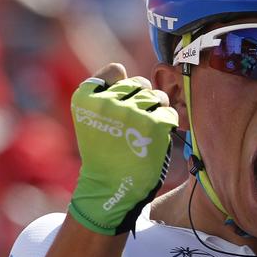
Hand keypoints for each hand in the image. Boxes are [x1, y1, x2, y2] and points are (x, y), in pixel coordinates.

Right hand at [68, 63, 178, 234]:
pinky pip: (170, 114)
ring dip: (158, 110)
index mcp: (86, 97)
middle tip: (136, 123)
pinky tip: (156, 139)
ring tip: (147, 131)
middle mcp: (108, 101)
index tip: (120, 105)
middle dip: (143, 99)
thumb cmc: (104, 152)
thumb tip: (124, 70)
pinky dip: (167, 125)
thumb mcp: (91, 118)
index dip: (123, 86)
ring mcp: (132, 112)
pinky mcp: (154, 124)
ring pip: (158, 96)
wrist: (111, 187)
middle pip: (140, 83)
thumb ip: (104, 92)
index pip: (116, 70)